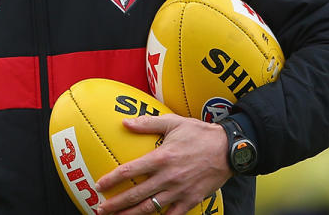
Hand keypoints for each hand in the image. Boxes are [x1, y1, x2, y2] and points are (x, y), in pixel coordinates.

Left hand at [95, 114, 230, 214]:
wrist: (229, 149)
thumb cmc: (200, 133)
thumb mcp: (173, 123)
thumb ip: (147, 124)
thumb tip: (125, 122)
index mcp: (161, 157)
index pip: (130, 171)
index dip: (112, 180)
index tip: (99, 186)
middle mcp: (168, 177)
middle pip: (136, 194)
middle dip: (116, 204)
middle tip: (101, 209)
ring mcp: (180, 191)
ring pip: (150, 208)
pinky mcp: (191, 200)